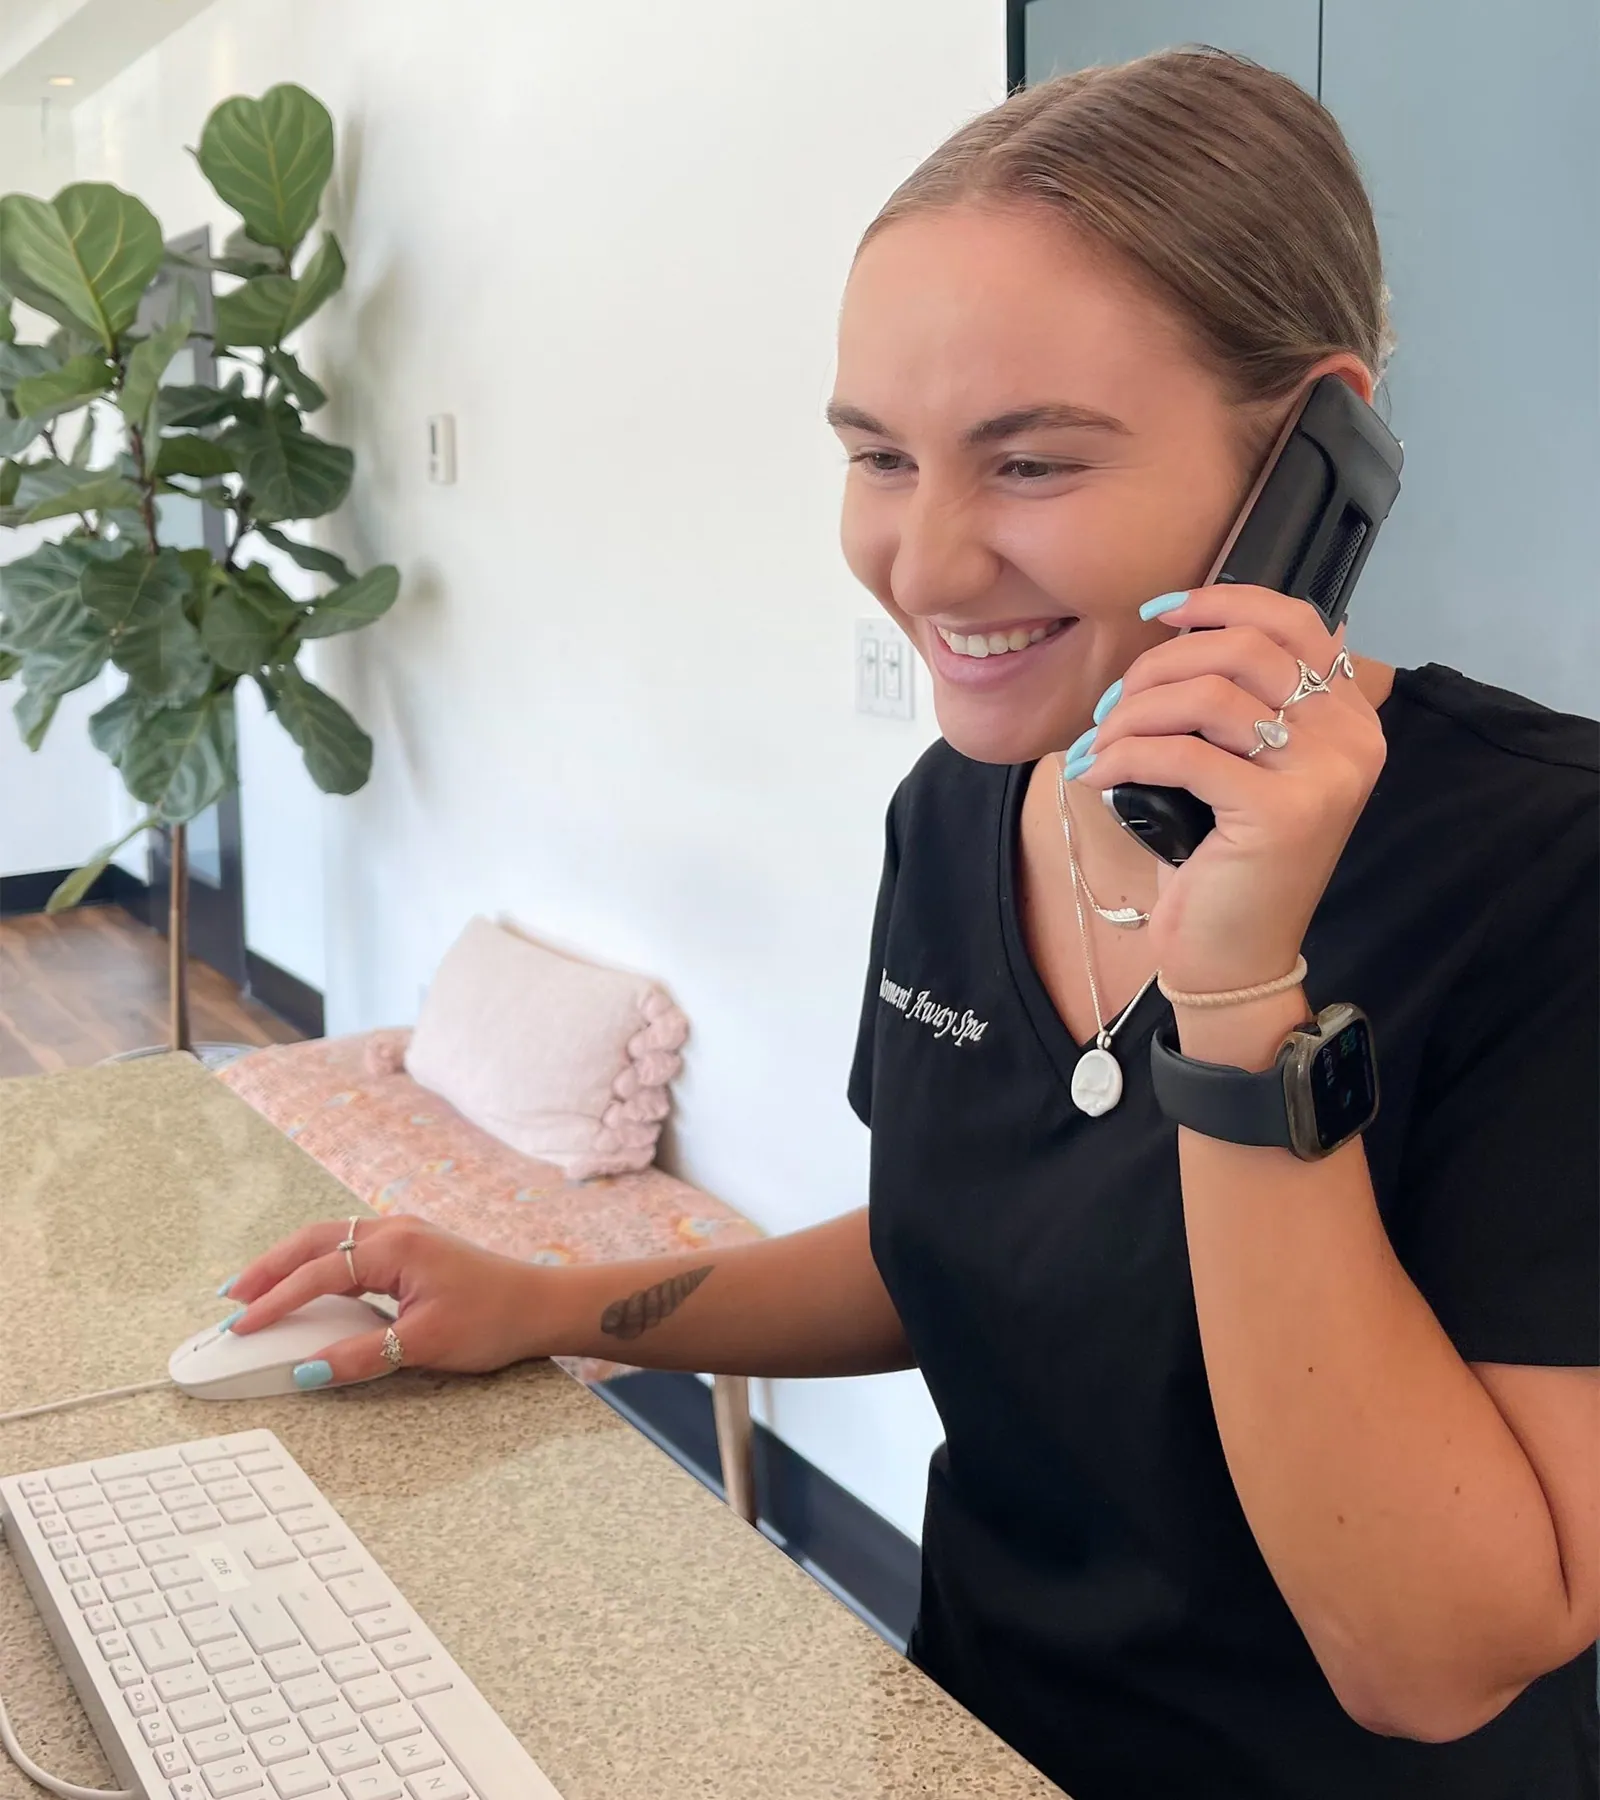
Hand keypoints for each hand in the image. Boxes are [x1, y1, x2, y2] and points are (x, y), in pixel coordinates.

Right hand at [225, 1214, 557, 1384]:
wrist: (543, 1306)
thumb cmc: (494, 1319)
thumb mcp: (423, 1344)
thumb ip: (361, 1356)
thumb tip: (309, 1371)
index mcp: (395, 1246)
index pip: (318, 1272)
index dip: (276, 1300)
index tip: (242, 1326)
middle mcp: (396, 1231)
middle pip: (316, 1241)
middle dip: (269, 1268)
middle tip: (232, 1298)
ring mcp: (406, 1237)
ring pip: (332, 1242)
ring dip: (292, 1264)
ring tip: (257, 1292)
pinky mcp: (414, 1251)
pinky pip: (352, 1252)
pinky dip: (321, 1267)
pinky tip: (309, 1288)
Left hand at [1074, 586, 1386, 992]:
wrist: (1234, 959)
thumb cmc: (1225, 862)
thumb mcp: (1240, 769)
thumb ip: (1239, 703)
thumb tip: (1183, 630)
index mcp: (1350, 718)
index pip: (1295, 621)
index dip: (1222, 602)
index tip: (1159, 614)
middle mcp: (1351, 739)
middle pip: (1242, 650)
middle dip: (1158, 667)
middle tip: (1111, 706)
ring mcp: (1324, 775)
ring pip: (1208, 697)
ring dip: (1133, 713)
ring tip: (1098, 743)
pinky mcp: (1282, 813)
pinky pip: (1184, 754)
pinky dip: (1125, 755)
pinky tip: (1095, 773)